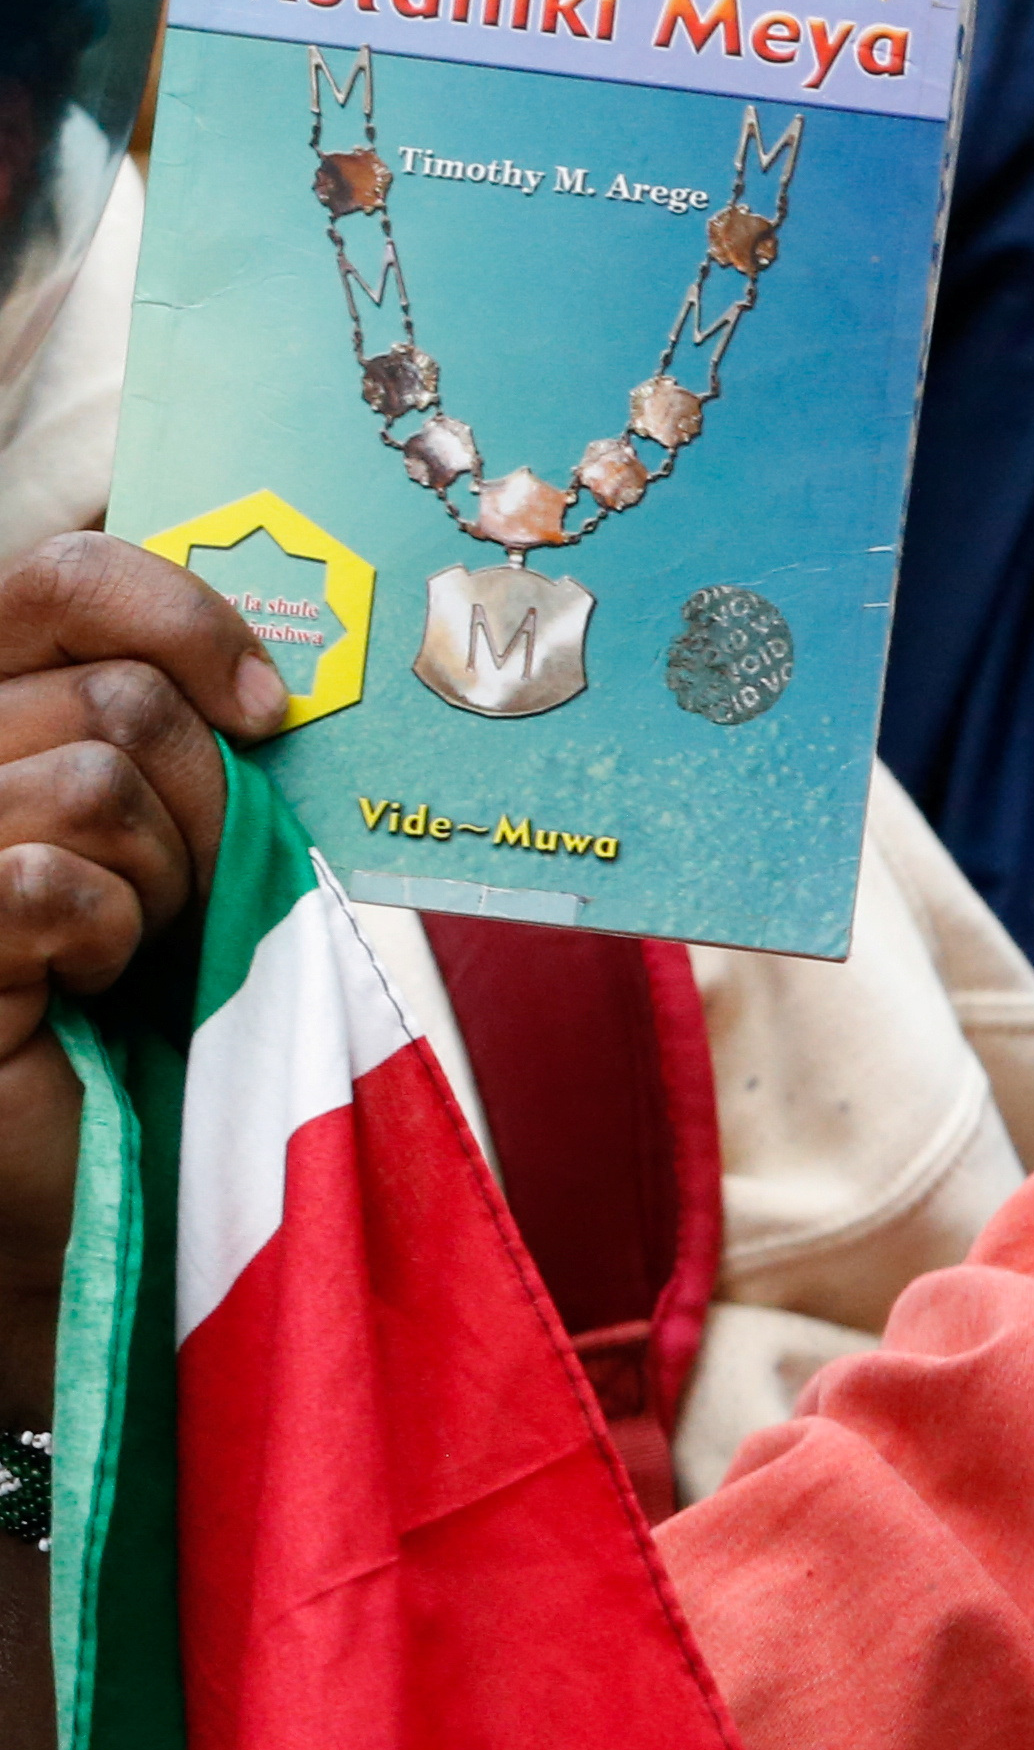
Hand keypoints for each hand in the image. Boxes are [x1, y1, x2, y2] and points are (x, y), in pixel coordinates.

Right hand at [0, 535, 288, 1385]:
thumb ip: (170, 734)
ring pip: (95, 779)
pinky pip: (53, 882)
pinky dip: (104, 944)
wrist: (63, 1176)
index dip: (175, 615)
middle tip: (186, 898)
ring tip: (116, 955)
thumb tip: (263, 670)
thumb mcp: (161, 837)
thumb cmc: (117, 997)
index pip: (53, 574)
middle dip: (200, 805)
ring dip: (158, 883)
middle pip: (112, 695)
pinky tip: (68, 997)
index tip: (264, 705)